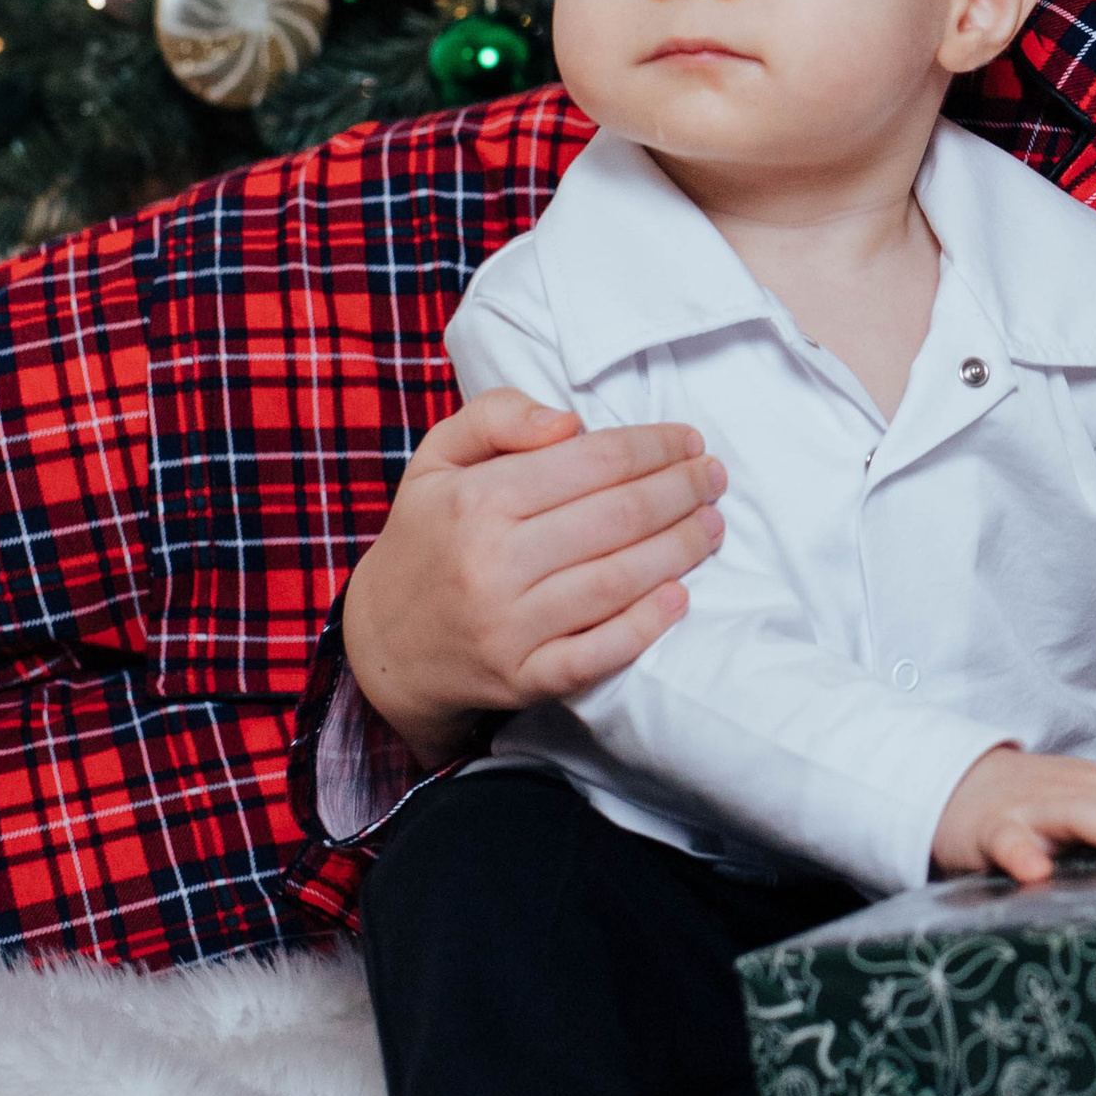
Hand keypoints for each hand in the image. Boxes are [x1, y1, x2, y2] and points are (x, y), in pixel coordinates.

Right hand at [342, 389, 725, 767]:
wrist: (382, 643)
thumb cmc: (426, 538)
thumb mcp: (437, 459)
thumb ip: (496, 417)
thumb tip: (570, 422)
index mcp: (476, 500)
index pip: (592, 461)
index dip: (653, 446)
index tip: (688, 440)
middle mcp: (492, 563)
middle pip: (616, 518)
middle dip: (680, 492)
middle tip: (713, 478)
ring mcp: (508, 626)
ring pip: (616, 582)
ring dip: (680, 550)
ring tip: (712, 526)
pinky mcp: (521, 677)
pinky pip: (596, 653)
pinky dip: (645, 627)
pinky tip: (679, 597)